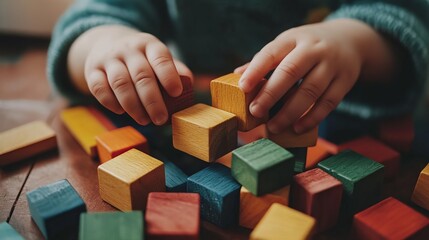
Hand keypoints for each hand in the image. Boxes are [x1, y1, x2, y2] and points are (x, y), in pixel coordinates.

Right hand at [84, 29, 191, 124]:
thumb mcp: (157, 57)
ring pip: (120, 83)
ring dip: (133, 105)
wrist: (106, 43)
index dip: (168, 75)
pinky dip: (110, 102)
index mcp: (148, 44)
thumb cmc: (141, 58)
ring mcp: (108, 59)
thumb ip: (174, 69)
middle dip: (152, 100)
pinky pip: (99, 88)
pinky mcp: (92, 70)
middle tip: (160, 119)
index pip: (160, 57)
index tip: (176, 93)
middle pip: (141, 75)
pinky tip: (122, 112)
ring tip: (144, 120)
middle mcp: (128, 49)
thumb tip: (189, 84)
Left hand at [235, 19, 381, 133]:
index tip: (243, 88)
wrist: (349, 40)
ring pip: (310, 90)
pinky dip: (312, 118)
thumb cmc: (307, 47)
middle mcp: (314, 49)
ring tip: (273, 127)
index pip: (272, 53)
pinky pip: (329, 103)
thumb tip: (238, 76)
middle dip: (271, 94)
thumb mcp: (287, 44)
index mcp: (293, 38)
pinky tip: (297, 128)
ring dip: (290, 112)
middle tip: (256, 112)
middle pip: (291, 71)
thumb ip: (264, 61)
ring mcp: (332, 64)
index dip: (256, 70)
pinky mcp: (345, 81)